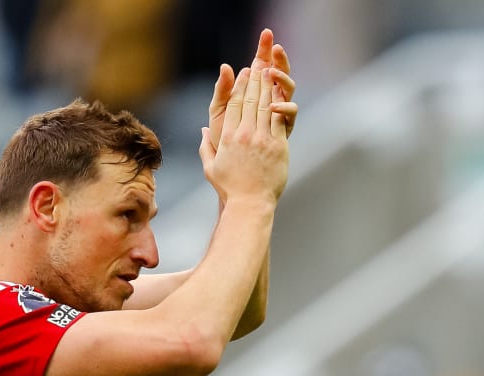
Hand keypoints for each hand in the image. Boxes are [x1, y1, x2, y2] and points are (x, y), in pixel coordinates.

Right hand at [199, 66, 289, 206]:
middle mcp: (244, 135)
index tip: (242, 73)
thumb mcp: (210, 168)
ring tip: (270, 71)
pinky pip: (278, 119)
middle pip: (249, 100)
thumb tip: (203, 131)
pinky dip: (279, 103)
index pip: (233, 105)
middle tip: (258, 63)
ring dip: (267, 86)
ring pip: (265, 106)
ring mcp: (262, 139)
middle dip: (254, 80)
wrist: (250, 203)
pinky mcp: (277, 146)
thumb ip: (205, 147)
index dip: (238, 86)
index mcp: (227, 138)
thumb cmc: (229, 189)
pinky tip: (281, 92)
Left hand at [208, 29, 296, 148]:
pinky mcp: (283, 127)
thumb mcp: (219, 112)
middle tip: (275, 46)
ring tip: (271, 72)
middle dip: (278, 58)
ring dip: (282, 77)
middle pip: (278, 72)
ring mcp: (278, 112)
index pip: (261, 64)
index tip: (266, 34)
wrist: (233, 169)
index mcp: (253, 92)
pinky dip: (284, 105)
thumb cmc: (223, 139)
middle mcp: (269, 99)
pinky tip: (273, 103)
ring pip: (287, 88)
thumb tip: (225, 66)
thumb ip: (222, 91)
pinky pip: (290, 112)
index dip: (264, 49)